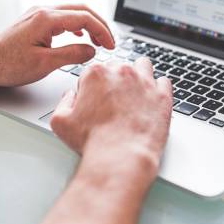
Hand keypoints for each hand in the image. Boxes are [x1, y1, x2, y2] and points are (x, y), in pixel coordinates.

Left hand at [0, 4, 115, 87]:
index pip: (85, 18)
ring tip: (98, 41)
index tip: (111, 45)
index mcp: (46, 19)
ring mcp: (37, 14)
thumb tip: (91, 50)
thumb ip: (72, 54)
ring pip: (72, 12)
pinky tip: (79, 36)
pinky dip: (76, 26)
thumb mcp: (45, 64)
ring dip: (88, 25)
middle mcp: (42, 11)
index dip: (102, 31)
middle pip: (81, 10)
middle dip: (99, 25)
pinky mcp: (34, 21)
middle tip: (110, 42)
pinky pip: (62, 17)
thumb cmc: (7, 65)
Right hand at [50, 58, 172, 173]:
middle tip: (113, 102)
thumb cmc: (92, 141)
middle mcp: (122, 72)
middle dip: (115, 81)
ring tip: (134, 94)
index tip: (94, 101)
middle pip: (118, 68)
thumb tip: (70, 95)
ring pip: (142, 66)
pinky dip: (158, 88)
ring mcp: (145, 82)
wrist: (120, 157)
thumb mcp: (60, 122)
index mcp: (96, 74)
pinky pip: (164, 82)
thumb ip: (63, 102)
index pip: (93, 72)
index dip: (92, 88)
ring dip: (138, 76)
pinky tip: (151, 100)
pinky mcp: (163, 95)